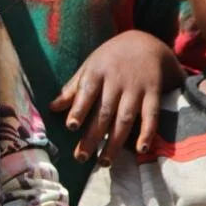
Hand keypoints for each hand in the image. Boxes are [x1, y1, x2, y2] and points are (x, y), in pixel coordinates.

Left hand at [50, 31, 183, 164]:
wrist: (146, 42)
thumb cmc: (110, 58)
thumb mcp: (90, 65)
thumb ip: (73, 87)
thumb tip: (52, 108)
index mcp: (97, 72)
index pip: (87, 92)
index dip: (79, 109)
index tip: (72, 126)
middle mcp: (116, 81)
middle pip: (104, 112)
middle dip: (92, 136)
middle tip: (81, 157)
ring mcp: (136, 88)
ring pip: (125, 118)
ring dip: (115, 142)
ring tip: (103, 162)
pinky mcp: (153, 93)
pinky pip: (151, 115)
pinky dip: (148, 132)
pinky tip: (141, 148)